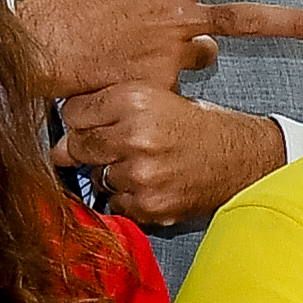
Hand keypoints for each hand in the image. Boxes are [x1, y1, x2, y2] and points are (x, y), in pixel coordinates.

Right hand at [20, 0, 302, 98]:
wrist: (36, 50)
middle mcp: (179, 17)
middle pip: (248, 22)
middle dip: (294, 25)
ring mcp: (171, 55)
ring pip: (204, 53)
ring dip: (192, 50)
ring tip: (145, 45)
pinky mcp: (158, 87)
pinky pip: (178, 84)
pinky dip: (165, 78)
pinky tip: (130, 72)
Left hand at [59, 83, 287, 226]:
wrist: (244, 159)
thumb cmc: (201, 127)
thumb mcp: (159, 98)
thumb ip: (109, 110)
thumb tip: (57, 145)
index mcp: (136, 99)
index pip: (74, 111)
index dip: (83, 118)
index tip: (93, 122)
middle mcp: (135, 135)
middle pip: (79, 146)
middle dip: (91, 148)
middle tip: (118, 146)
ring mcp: (141, 174)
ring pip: (97, 176)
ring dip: (112, 174)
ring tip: (144, 164)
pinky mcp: (149, 204)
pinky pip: (117, 204)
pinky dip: (129, 198)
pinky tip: (152, 183)